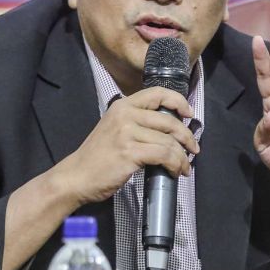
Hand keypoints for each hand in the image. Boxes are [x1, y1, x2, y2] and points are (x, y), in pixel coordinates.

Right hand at [57, 87, 197, 205]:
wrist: (76, 176)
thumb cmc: (97, 157)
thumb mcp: (115, 129)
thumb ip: (137, 123)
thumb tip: (170, 130)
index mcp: (122, 106)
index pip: (157, 93)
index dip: (178, 101)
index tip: (189, 113)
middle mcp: (125, 115)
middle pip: (168, 120)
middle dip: (186, 136)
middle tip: (193, 149)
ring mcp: (127, 133)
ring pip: (169, 141)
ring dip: (181, 157)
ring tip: (183, 167)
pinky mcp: (130, 152)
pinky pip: (164, 155)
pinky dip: (174, 164)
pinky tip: (174, 171)